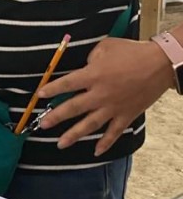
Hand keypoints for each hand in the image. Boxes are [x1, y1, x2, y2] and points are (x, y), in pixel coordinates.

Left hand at [38, 37, 175, 155]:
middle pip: (73, 108)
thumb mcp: (105, 47)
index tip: (39, 95)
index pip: (66, 84)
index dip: (51, 89)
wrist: (160, 64)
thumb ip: (90, 58)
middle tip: (43, 124)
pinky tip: (96, 151)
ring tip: (60, 143)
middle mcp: (100, 94)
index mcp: (93, 75)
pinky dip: (106, 143)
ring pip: (90, 124)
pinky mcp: (127, 115)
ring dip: (74, 135)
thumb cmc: (131, 52)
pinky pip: (114, 132)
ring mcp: (113, 107)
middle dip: (56, 117)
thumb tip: (84, 67)